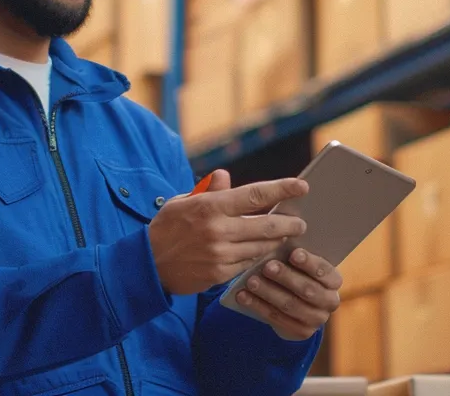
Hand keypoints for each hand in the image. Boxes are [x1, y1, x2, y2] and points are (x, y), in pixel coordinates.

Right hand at [148, 170, 308, 295]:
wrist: (147, 265)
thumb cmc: (165, 229)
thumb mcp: (182, 202)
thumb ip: (208, 191)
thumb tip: (225, 176)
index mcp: (210, 206)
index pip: (254, 194)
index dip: (282, 189)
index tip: (301, 186)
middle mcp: (218, 230)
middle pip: (267, 225)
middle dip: (289, 223)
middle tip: (300, 222)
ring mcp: (220, 254)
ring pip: (262, 247)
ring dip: (276, 242)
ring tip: (284, 237)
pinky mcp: (220, 274)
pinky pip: (249, 263)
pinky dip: (259, 257)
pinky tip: (265, 253)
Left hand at [233, 248, 341, 340]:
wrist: (294, 305)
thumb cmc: (295, 273)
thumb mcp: (299, 264)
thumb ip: (294, 255)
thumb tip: (279, 238)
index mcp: (333, 280)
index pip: (325, 271)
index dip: (309, 263)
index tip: (293, 253)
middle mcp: (329, 301)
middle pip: (307, 290)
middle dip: (286, 277)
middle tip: (267, 267)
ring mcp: (316, 319)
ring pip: (290, 305)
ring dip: (268, 292)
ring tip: (250, 281)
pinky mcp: (301, 332)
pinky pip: (277, 318)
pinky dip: (258, 306)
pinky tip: (243, 296)